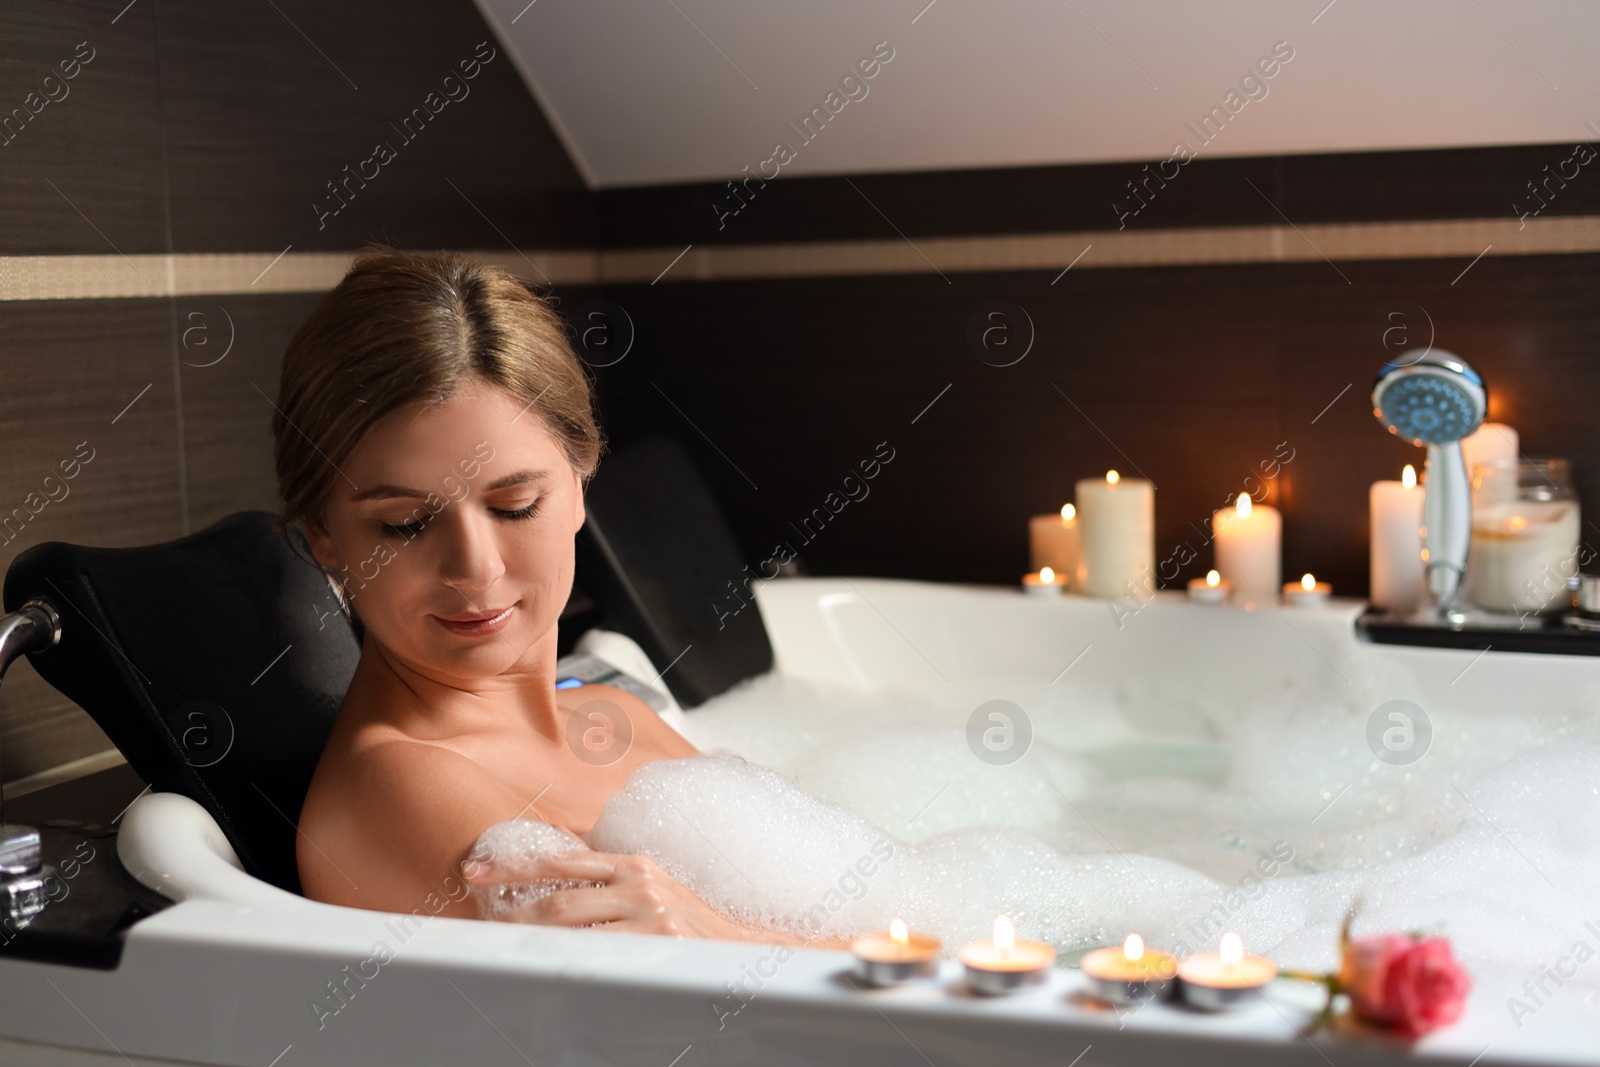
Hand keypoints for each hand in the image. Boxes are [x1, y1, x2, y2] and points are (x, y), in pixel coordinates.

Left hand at [463, 850, 753, 940]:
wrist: (744, 948)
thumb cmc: (693, 925)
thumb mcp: (652, 891)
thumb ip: (609, 887)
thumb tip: (553, 895)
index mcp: (633, 864)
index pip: (560, 861)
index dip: (514, 868)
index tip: (476, 872)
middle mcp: (639, 883)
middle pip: (558, 900)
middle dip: (515, 916)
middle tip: (486, 929)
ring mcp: (649, 915)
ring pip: (573, 929)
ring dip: (535, 943)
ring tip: (509, 954)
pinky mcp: (658, 943)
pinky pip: (600, 954)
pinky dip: (571, 962)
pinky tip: (552, 970)